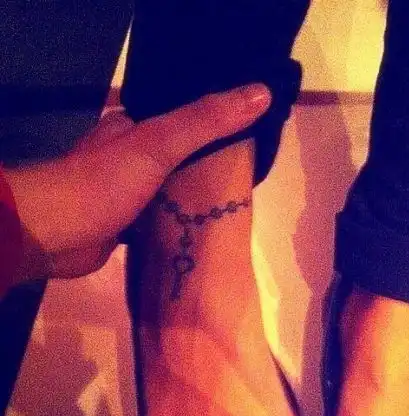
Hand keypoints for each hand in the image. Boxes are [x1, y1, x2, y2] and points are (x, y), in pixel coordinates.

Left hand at [2, 84, 270, 281]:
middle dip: (210, 163)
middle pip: (179, 155)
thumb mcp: (159, 142)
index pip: (182, 115)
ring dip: (195, 197)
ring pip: (170, 190)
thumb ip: (206, 120)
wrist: (54, 235)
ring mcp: (125, 192)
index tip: (253, 127)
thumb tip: (261, 93)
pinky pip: (159, 221)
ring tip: (237, 200)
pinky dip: (179, 225)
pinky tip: (205, 230)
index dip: (216, 120)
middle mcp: (127, 155)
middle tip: (251, 172)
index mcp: (132, 126)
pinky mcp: (124, 226)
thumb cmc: (104, 183)